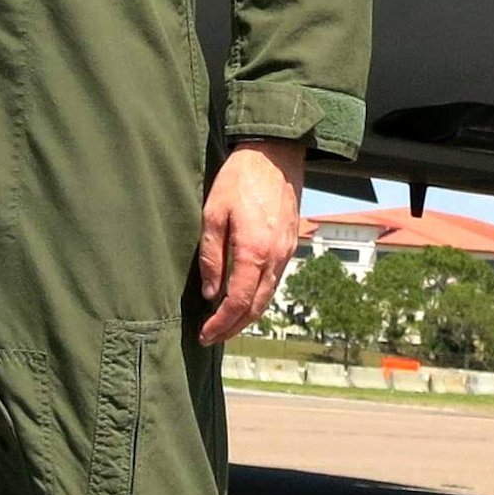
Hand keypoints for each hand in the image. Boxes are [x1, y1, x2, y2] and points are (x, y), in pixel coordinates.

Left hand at [197, 137, 304, 344]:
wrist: (275, 157)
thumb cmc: (239, 180)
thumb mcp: (213, 212)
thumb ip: (211, 254)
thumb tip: (210, 292)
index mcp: (254, 253)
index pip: (237, 302)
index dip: (220, 323)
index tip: (204, 334)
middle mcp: (275, 260)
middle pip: (255, 308)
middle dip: (233, 327)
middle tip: (212, 337)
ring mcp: (286, 255)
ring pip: (266, 298)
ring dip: (246, 316)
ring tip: (224, 324)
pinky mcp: (289, 247)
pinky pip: (273, 282)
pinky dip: (258, 298)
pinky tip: (244, 298)